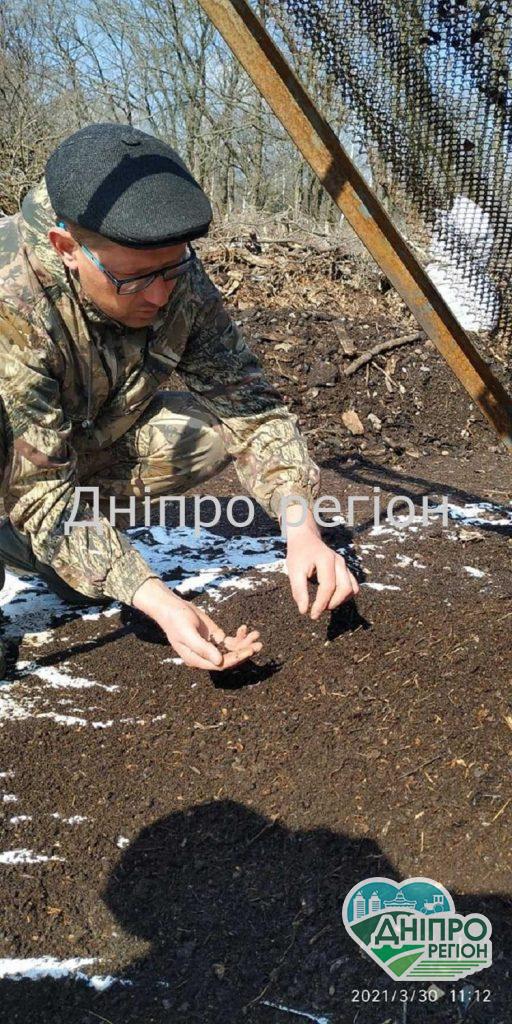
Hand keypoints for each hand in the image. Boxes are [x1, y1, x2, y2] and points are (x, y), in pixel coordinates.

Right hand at [132, 578, 261, 669]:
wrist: (172, 607)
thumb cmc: (176, 621)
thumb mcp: (188, 634)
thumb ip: (203, 648)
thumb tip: (219, 661)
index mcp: (198, 660)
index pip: (221, 665)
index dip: (236, 658)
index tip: (249, 650)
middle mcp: (206, 656)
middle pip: (230, 658)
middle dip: (244, 651)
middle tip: (258, 644)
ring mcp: (211, 646)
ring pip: (232, 649)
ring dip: (244, 643)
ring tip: (257, 635)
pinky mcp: (215, 636)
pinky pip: (230, 641)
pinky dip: (238, 636)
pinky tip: (244, 628)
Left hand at [284, 507, 358, 618]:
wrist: (305, 538)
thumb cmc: (298, 554)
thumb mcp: (294, 571)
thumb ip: (299, 590)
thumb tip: (304, 610)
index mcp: (326, 560)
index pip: (328, 587)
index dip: (321, 604)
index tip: (311, 615)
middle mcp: (339, 562)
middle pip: (345, 588)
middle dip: (332, 603)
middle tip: (318, 609)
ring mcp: (344, 565)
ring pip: (352, 588)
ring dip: (340, 600)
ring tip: (324, 604)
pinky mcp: (346, 569)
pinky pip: (353, 586)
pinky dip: (345, 596)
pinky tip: (331, 599)